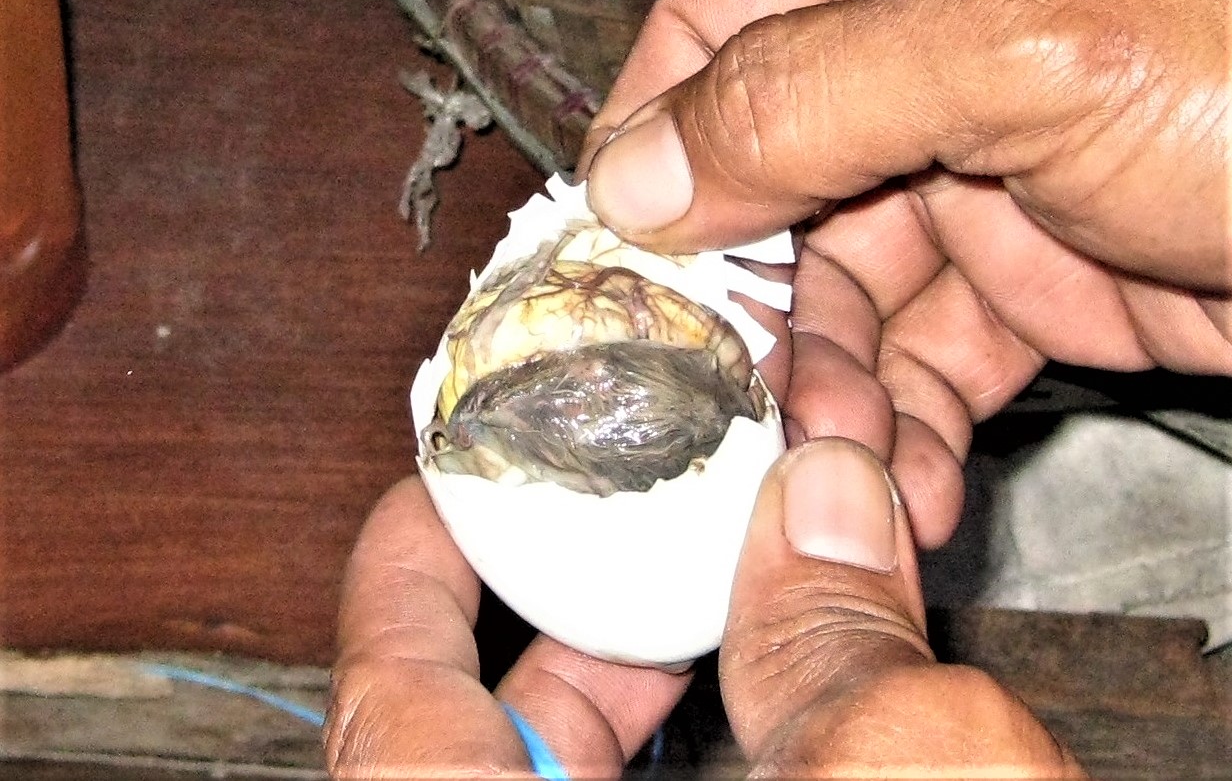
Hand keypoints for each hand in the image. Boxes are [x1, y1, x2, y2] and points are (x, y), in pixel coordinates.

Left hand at [323, 442, 1083, 777]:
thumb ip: (839, 648)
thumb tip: (819, 503)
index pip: (392, 695)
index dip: (405, 567)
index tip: (432, 479)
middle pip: (497, 722)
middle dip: (572, 585)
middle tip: (611, 496)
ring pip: (592, 770)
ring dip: (665, 659)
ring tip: (720, 565)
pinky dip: (728, 739)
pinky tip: (790, 679)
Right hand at [584, 0, 1231, 547]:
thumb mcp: (1026, 45)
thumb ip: (808, 97)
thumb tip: (641, 168)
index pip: (717, 34)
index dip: (650, 143)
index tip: (612, 258)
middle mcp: (932, 62)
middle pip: (769, 195)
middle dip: (751, 311)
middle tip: (737, 405)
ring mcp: (986, 176)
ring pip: (847, 297)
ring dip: (827, 392)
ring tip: (836, 464)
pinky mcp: (1046, 280)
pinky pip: (934, 360)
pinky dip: (909, 426)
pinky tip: (904, 479)